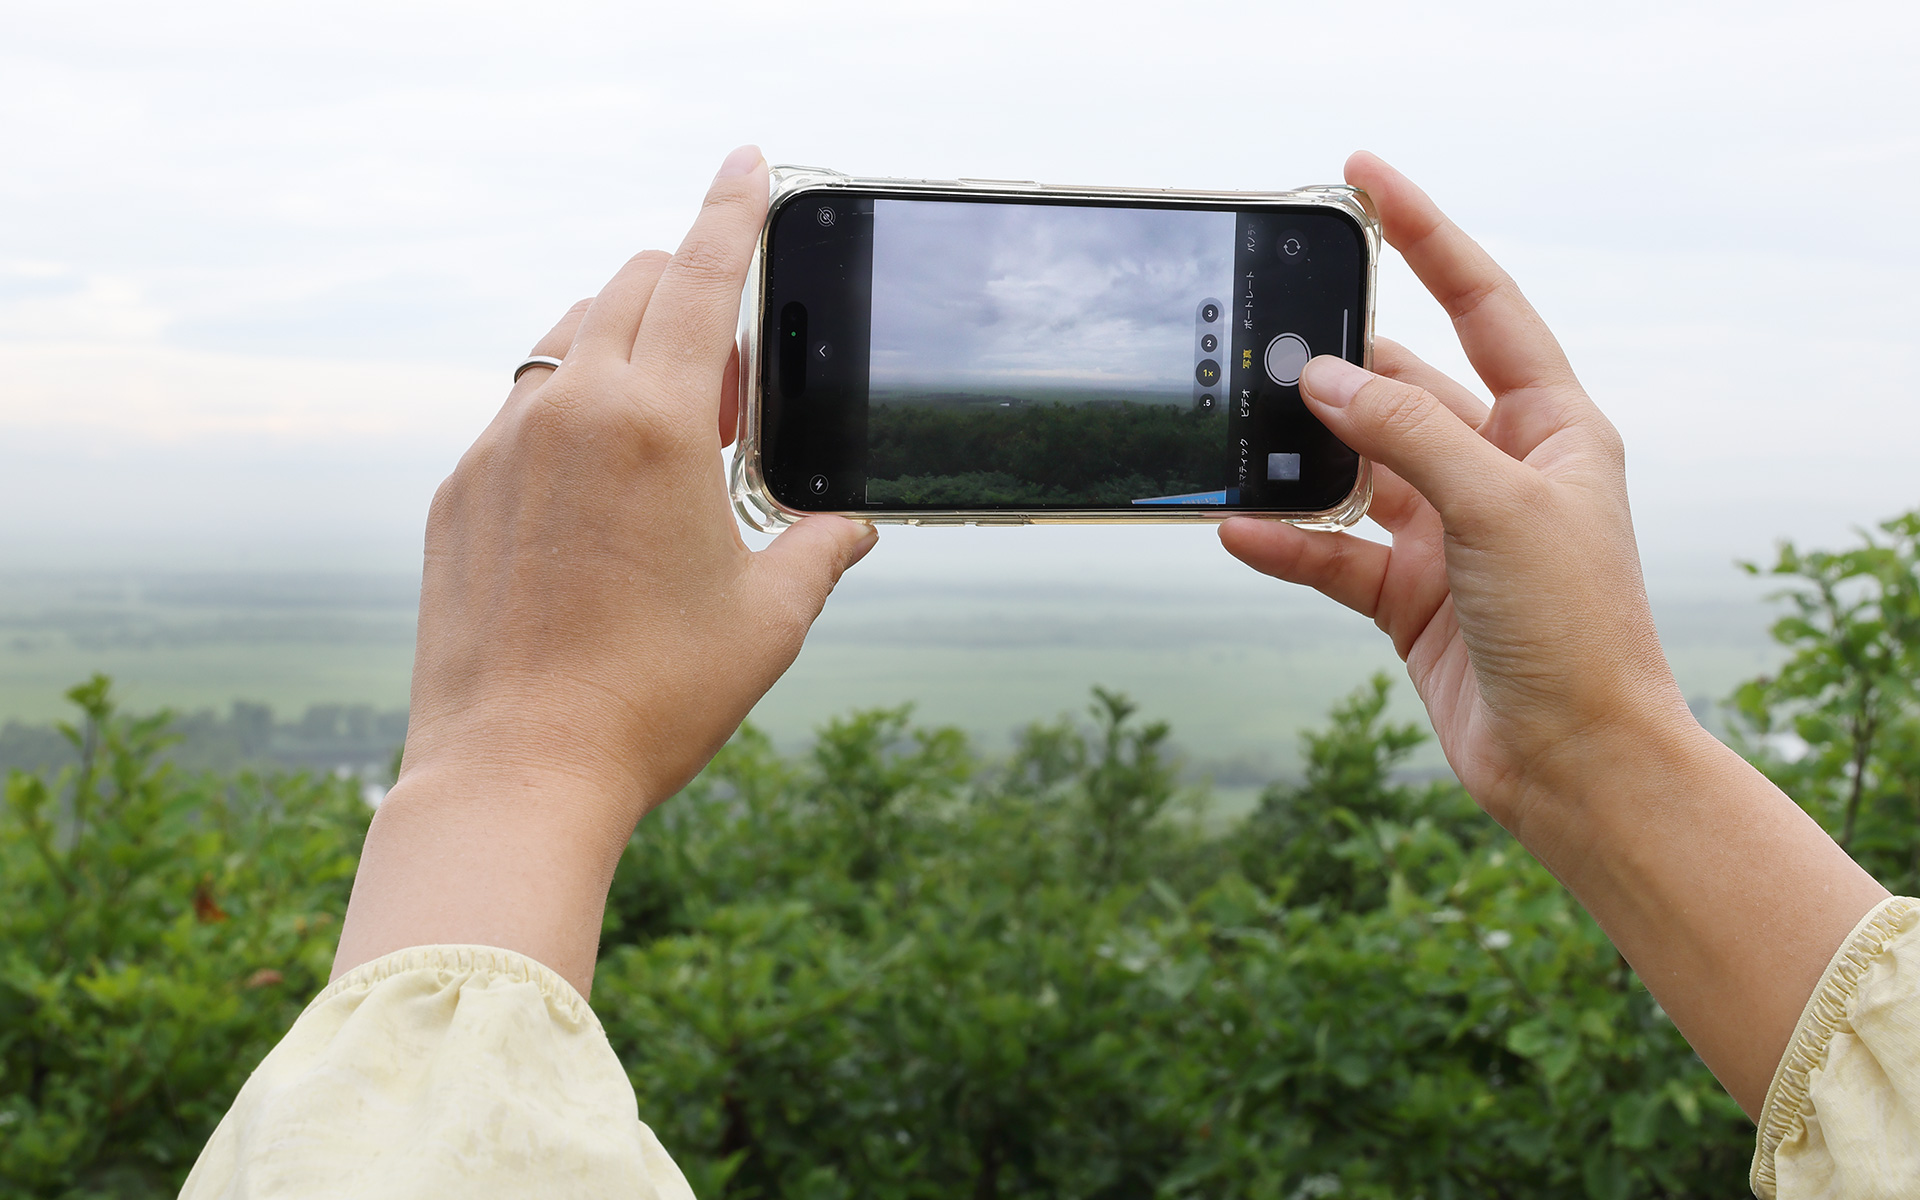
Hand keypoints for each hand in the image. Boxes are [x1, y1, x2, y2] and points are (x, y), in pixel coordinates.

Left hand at [332, 145, 877, 994]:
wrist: (517, 773)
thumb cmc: (653, 698)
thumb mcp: (769, 620)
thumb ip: (822, 546)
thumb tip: (854, 520)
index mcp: (655, 424)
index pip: (701, 273)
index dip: (732, 207)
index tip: (747, 161)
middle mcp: (566, 412)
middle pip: (633, 287)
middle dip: (694, 299)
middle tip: (737, 400)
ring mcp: (500, 446)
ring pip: (570, 341)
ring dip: (632, 353)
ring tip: (671, 452)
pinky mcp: (459, 490)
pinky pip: (522, 410)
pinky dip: (572, 416)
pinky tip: (597, 503)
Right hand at [1223, 153, 1680, 843]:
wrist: (1575, 763)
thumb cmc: (1575, 629)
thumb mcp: (1497, 507)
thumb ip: (1407, 433)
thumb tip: (1321, 379)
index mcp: (1551, 428)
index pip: (1483, 304)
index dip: (1426, 236)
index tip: (1365, 178)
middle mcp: (1498, 470)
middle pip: (1402, 387)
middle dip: (1336, 365)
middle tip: (1266, 335)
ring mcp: (1449, 533)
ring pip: (1356, 470)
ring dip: (1301, 458)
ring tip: (1236, 431)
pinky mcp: (1408, 596)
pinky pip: (1332, 552)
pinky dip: (1287, 541)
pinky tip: (1238, 528)